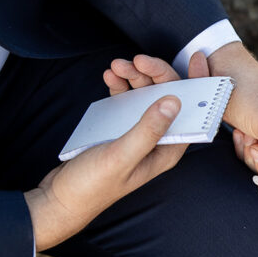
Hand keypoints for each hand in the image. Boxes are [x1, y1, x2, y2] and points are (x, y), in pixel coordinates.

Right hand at [25, 54, 206, 250]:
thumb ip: (148, 129)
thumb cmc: (92, 186)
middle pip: (167, 97)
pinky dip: (120, 86)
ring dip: (135, 76)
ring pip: (146, 95)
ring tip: (117, 65)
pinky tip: (110, 76)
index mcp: (167, 150)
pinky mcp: (120, 129)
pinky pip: (126, 100)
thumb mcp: (122, 156)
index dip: (196, 83)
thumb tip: (174, 101)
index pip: (190, 111)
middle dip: (154, 74)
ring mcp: (139, 133)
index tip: (197, 58)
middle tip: (136, 59)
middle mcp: (158, 140)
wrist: (60, 198)